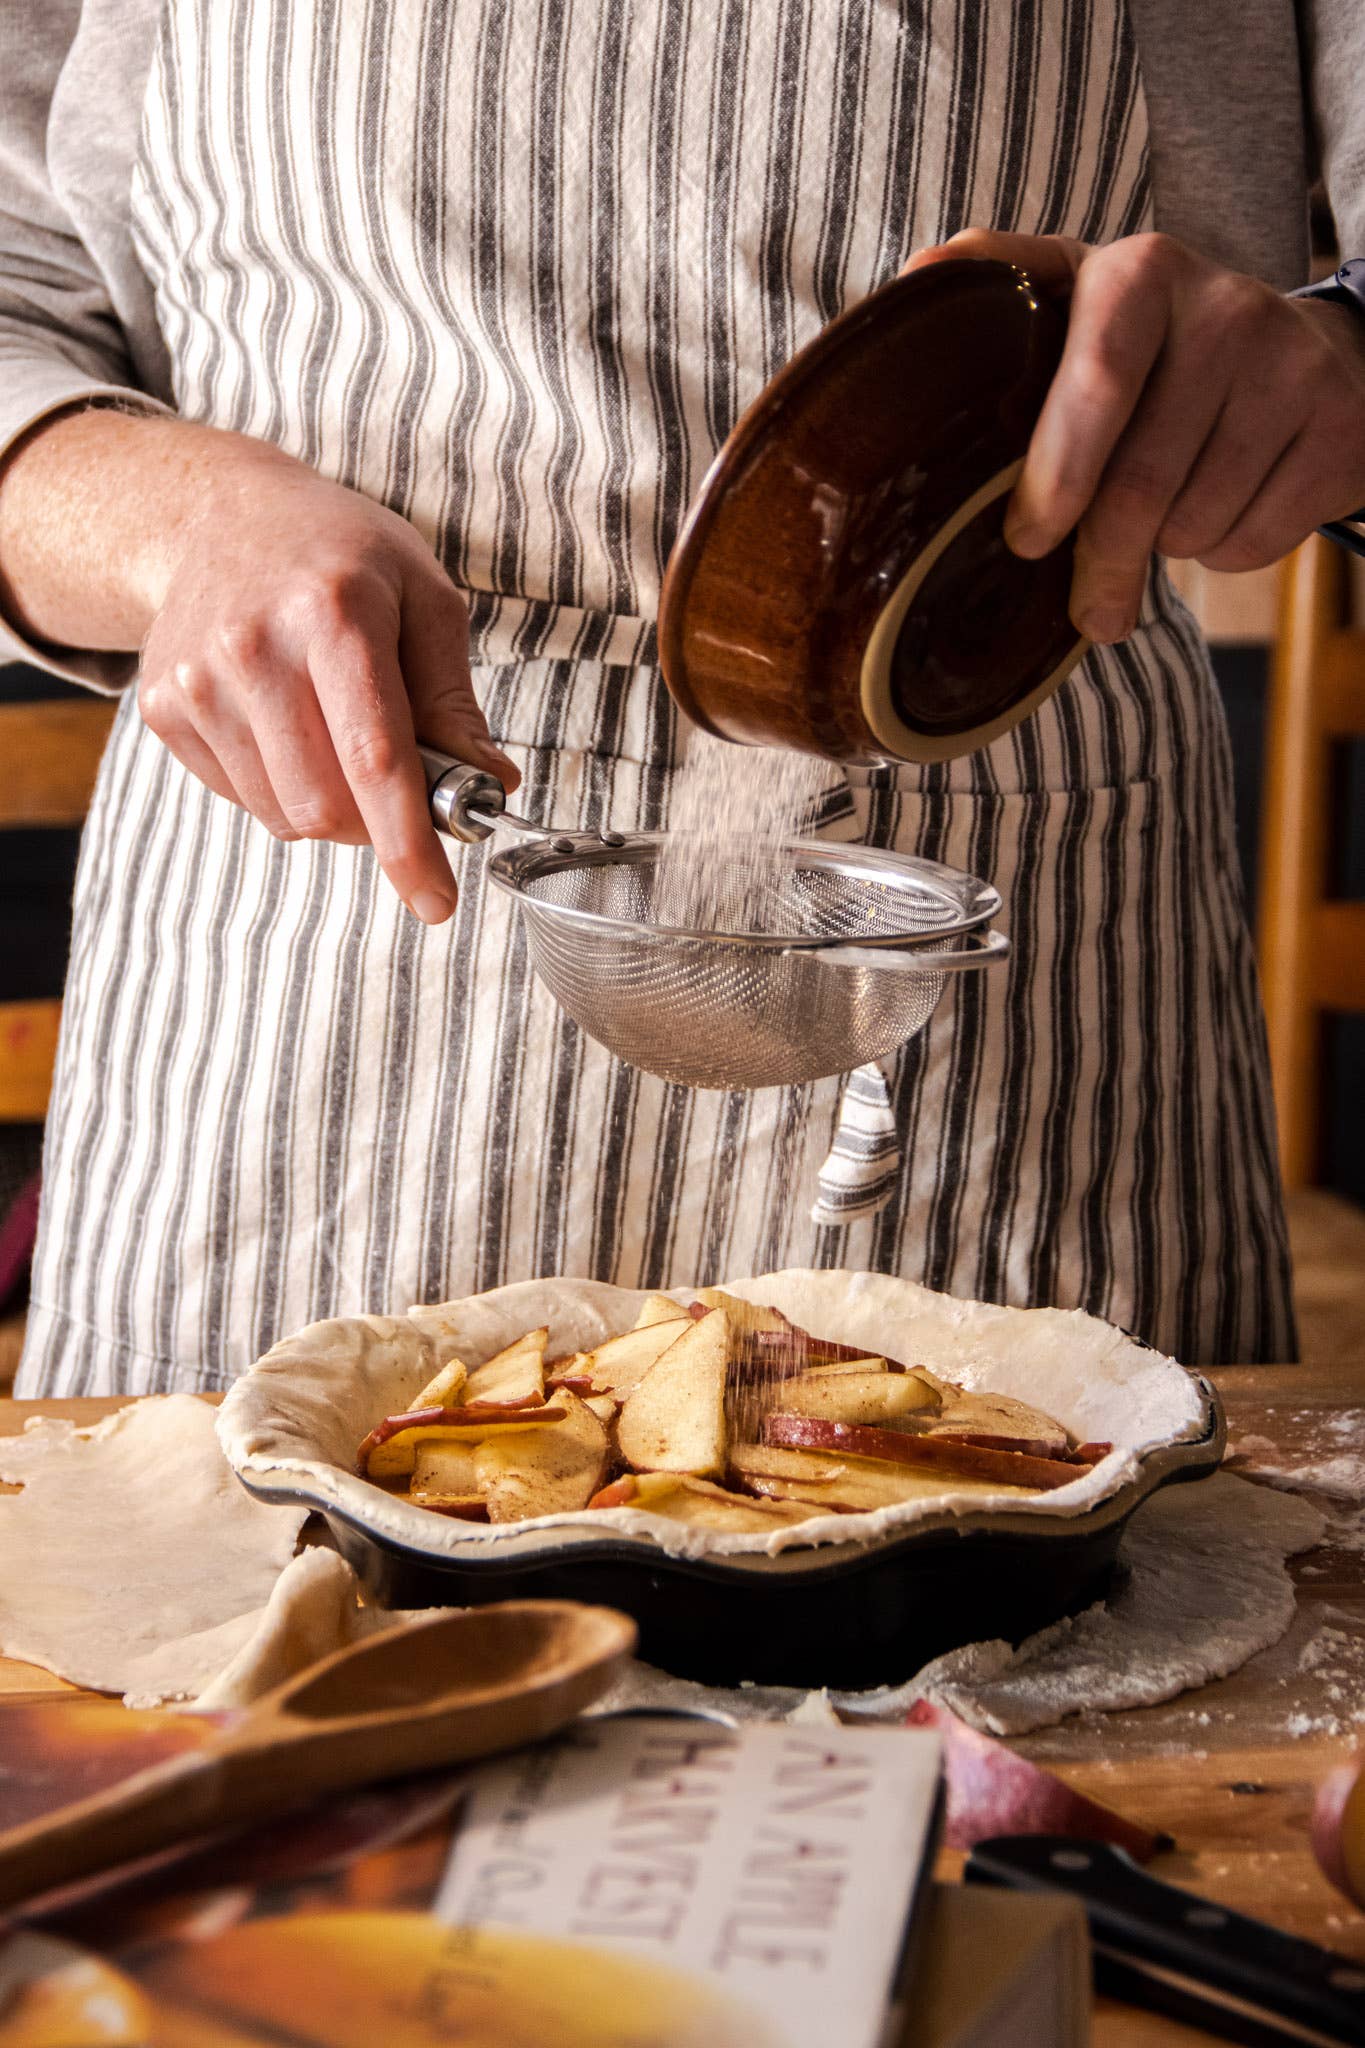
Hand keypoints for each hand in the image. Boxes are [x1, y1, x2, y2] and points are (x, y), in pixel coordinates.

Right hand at [137, 442, 516, 922]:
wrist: (222, 515)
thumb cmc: (342, 557)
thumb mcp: (424, 599)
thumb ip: (454, 699)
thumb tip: (488, 784)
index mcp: (333, 612)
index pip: (374, 759)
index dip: (408, 844)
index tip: (436, 900)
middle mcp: (254, 646)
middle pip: (325, 806)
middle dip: (377, 825)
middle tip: (400, 793)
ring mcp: (198, 680)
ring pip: (283, 815)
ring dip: (331, 809)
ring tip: (338, 740)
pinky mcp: (164, 707)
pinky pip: (243, 799)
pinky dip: (283, 789)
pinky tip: (290, 729)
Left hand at [903, 230, 1364, 642]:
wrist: (1310, 353)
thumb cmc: (1157, 348)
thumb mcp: (1085, 295)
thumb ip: (1005, 281)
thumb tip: (914, 280)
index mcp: (1141, 271)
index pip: (1096, 382)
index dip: (1056, 476)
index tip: (1027, 540)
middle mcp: (1224, 308)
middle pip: (1140, 482)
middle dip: (1099, 562)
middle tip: (1083, 609)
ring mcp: (1290, 368)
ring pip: (1193, 521)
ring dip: (1161, 553)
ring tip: (1160, 524)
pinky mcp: (1338, 430)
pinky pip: (1251, 540)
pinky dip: (1222, 553)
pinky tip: (1219, 511)